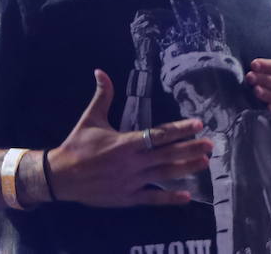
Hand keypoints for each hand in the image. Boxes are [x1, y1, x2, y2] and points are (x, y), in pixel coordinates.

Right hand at [46, 70, 212, 206]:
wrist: (60, 177)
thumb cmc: (77, 145)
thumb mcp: (90, 118)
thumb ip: (102, 95)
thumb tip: (100, 71)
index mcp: (125, 142)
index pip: (158, 135)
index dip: (180, 130)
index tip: (198, 125)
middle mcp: (132, 163)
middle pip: (167, 155)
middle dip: (190, 149)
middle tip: (210, 145)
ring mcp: (131, 182)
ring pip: (164, 176)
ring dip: (186, 169)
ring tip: (204, 163)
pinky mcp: (127, 198)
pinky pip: (152, 199)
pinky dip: (169, 199)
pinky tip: (187, 196)